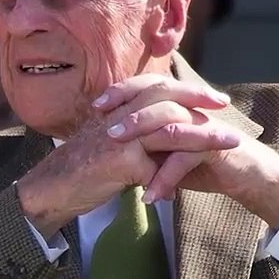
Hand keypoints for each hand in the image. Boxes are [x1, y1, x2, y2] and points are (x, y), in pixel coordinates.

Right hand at [17, 75, 238, 237]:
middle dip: (199, 98)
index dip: (182, 88)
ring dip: (205, 135)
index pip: (152, 87)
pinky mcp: (120, 162)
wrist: (47, 191)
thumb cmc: (74, 173)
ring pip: (171, 128)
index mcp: (114, 111)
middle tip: (223, 103)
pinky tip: (184, 187)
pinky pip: (158, 167)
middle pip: (164, 96)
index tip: (208, 95)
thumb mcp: (104, 147)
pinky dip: (173, 178)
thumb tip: (157, 147)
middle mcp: (116, 118)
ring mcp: (118, 138)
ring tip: (231, 140)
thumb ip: (129, 140)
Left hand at [96, 75, 278, 227]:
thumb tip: (107, 140)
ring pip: (171, 125)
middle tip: (106, 133)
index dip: (122, 91)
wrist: (245, 177)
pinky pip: (186, 159)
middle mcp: (190, 108)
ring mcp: (203, 125)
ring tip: (123, 162)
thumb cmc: (201, 162)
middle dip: (129, 115)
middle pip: (157, 98)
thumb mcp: (166, 150)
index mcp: (177, 104)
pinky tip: (150, 197)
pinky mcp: (215, 146)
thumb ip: (144, 141)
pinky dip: (165, 179)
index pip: (147, 85)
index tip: (95, 106)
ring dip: (145, 143)